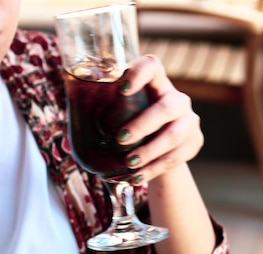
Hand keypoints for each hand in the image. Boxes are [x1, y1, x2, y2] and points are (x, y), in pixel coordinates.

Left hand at [116, 54, 203, 182]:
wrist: (165, 150)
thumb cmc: (135, 128)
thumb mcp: (124, 116)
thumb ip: (105, 113)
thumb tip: (69, 116)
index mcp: (157, 85)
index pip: (153, 66)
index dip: (139, 73)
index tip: (120, 89)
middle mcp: (177, 99)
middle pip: (167, 106)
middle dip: (143, 124)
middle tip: (120, 139)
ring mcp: (189, 122)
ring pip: (174, 134)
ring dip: (150, 151)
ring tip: (130, 164)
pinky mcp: (194, 144)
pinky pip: (175, 158)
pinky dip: (153, 170)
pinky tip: (137, 178)